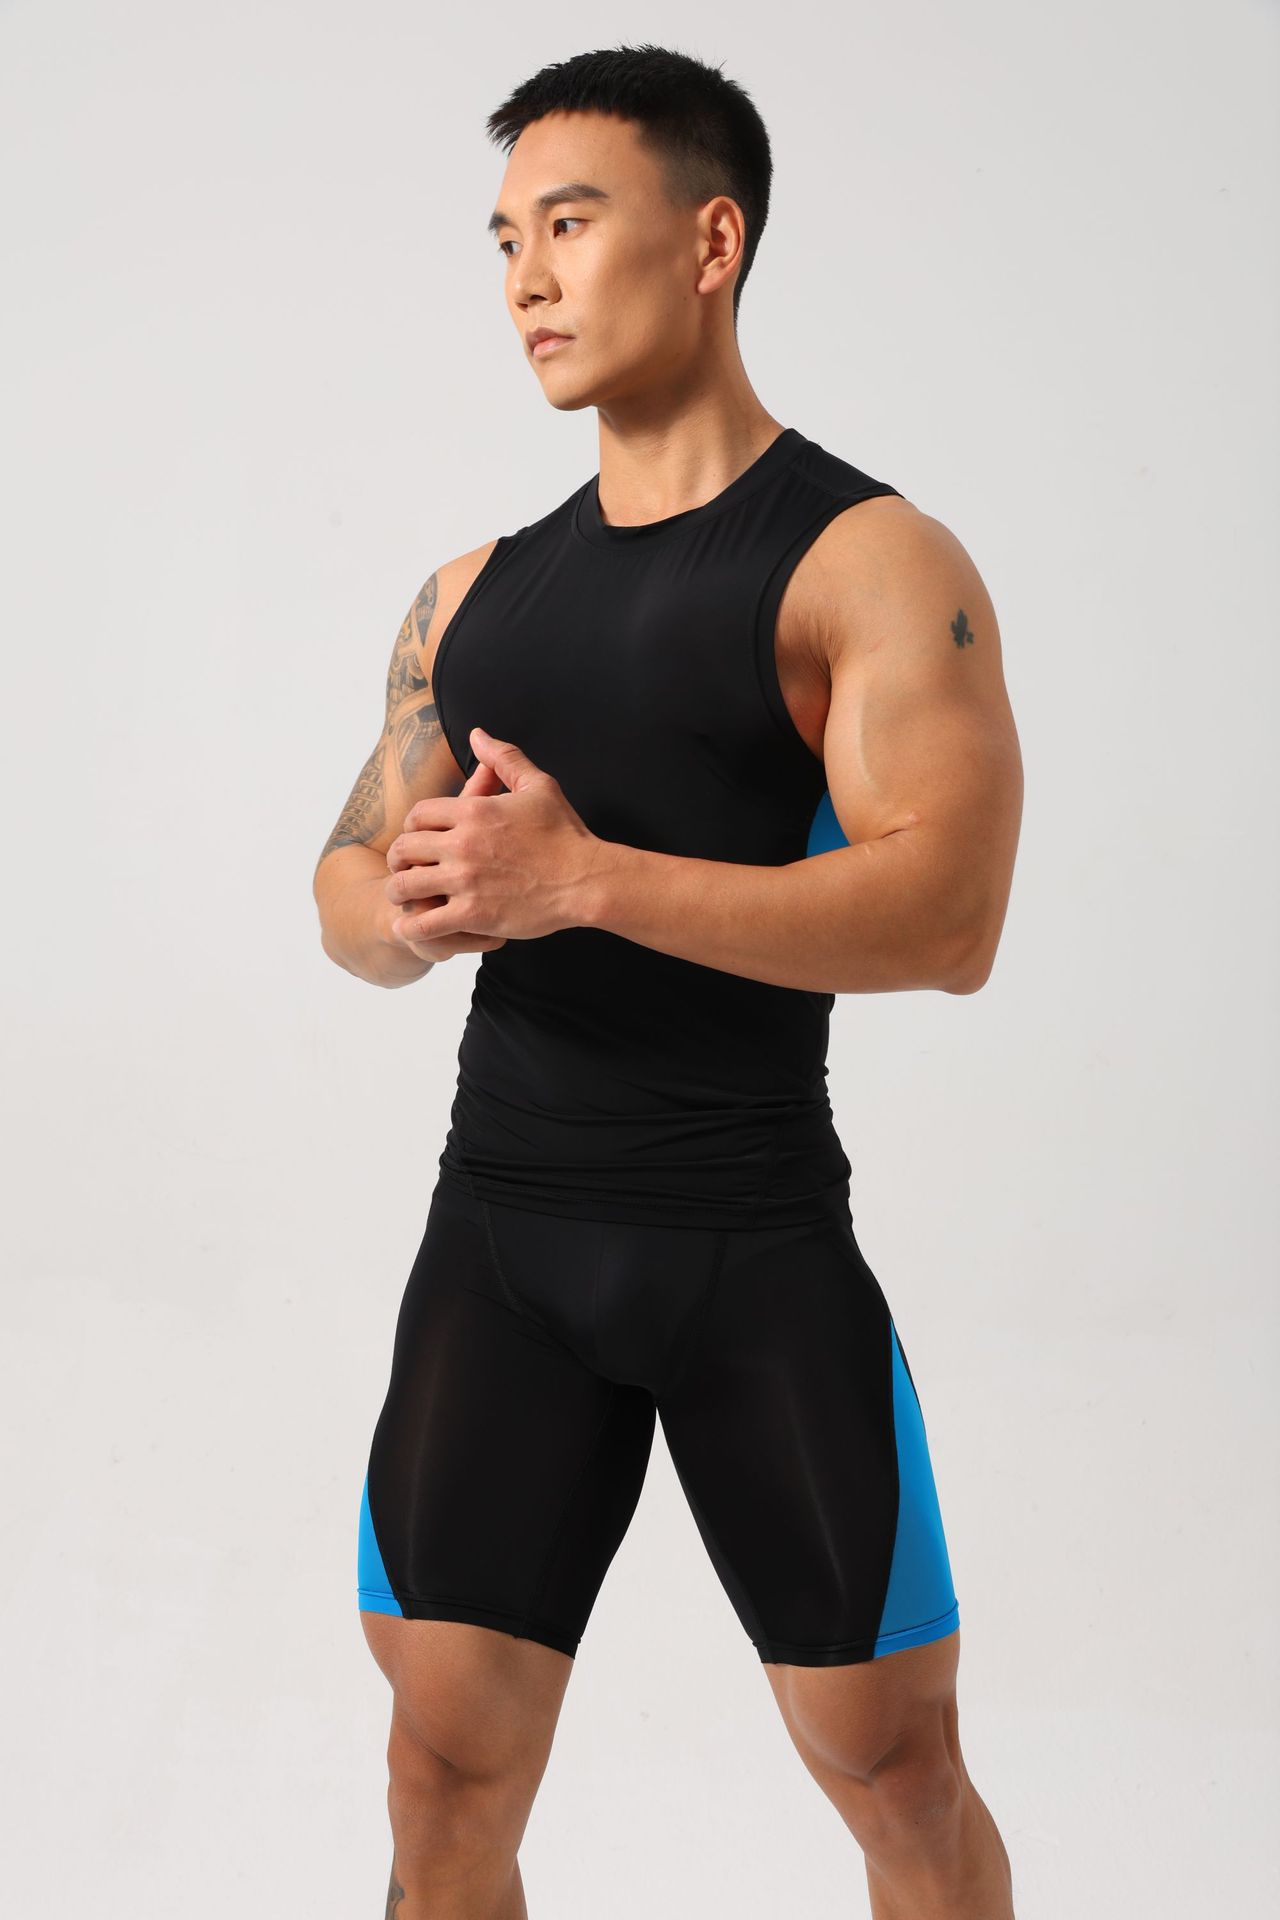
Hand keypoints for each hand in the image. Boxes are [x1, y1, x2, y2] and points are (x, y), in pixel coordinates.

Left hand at [385, 727, 606, 949]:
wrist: (586, 880)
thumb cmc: (565, 834)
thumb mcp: (538, 785)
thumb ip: (504, 758)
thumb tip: (477, 735)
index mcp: (474, 811)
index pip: (418, 815)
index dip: (411, 826)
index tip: (416, 837)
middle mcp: (463, 844)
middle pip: (405, 848)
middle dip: (398, 857)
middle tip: (401, 867)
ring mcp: (466, 881)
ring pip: (406, 885)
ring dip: (397, 891)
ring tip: (400, 897)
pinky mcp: (474, 915)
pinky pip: (426, 924)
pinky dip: (410, 927)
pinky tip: (407, 927)